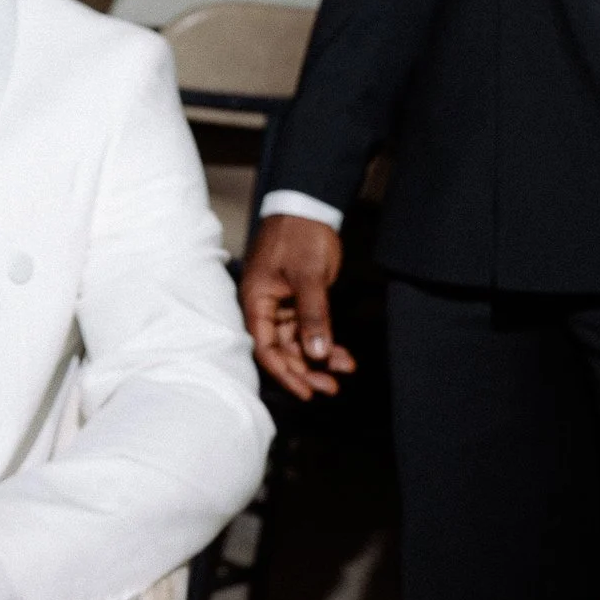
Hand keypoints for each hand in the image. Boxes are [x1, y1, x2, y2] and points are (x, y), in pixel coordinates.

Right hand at [239, 211, 355, 401]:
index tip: (306, 391)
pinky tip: (342, 356)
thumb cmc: (300, 236)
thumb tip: (316, 353)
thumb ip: (313, 316)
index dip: (285, 372)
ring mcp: (282, 305)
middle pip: (281, 350)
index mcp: (256, 301)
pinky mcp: (298, 301)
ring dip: (318, 359)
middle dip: (305, 370)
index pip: (265, 347)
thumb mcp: (308, 276)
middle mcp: (265, 307)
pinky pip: (309, 329)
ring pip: (297, 343)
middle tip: (329, 388)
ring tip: (342, 373)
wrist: (308, 207)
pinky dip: (325, 342)